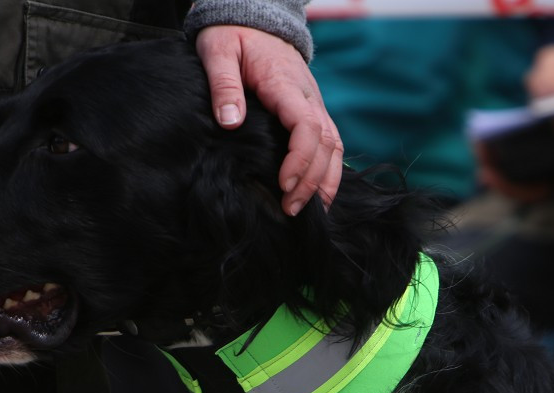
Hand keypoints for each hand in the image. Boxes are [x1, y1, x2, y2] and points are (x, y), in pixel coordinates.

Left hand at [195, 25, 343, 216]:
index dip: (300, 160)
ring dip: (326, 181)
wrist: (255, 17)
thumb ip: (224, 86)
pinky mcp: (313, 111)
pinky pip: (332, 144)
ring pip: (335, 146)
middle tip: (292, 210)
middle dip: (313, 181)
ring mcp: (315, 104)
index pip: (307, 127)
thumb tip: (230, 122)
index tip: (283, 185)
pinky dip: (328, 171)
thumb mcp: (218, 51)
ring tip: (310, 211)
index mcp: (286, 84)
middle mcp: (309, 97)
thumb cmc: (233, 35)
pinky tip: (317, 194)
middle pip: (326, 144)